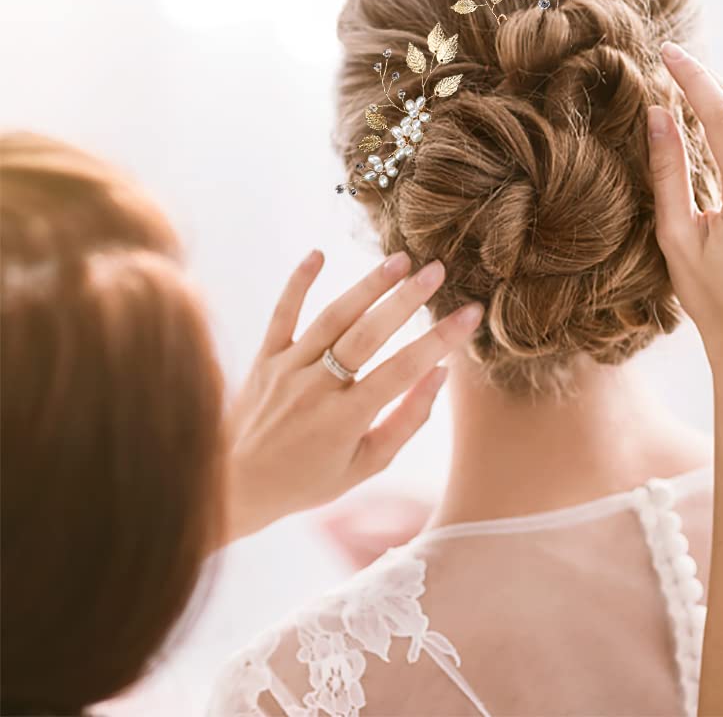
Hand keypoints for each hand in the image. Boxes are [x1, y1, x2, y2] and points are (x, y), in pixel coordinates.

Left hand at [222, 250, 482, 544]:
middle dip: (406, 300)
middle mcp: (316, 389)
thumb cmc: (309, 479)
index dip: (440, 340)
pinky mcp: (264, 357)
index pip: (403, 371)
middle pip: (367, 335)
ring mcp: (287, 369)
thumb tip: (440, 374)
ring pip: (331, 318)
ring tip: (400, 260)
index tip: (470, 313)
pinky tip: (318, 253)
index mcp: (346, 420)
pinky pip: (282, 314)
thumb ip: (407, 420)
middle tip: (437, 270)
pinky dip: (297, 282)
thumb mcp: (366, 464)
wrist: (234, 485)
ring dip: (367, 286)